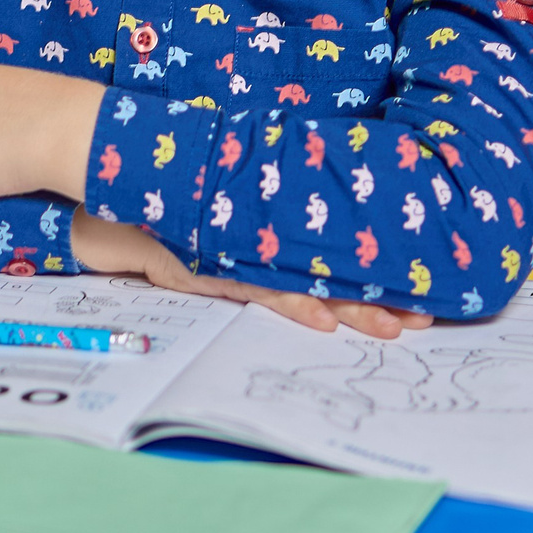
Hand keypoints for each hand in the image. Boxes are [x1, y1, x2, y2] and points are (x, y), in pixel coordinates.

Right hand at [70, 215, 429, 338]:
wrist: (106, 207)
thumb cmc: (168, 213)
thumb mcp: (221, 221)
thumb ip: (262, 226)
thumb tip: (315, 246)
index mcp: (267, 227)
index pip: (330, 251)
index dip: (374, 269)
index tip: (420, 282)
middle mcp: (257, 239)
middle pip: (328, 269)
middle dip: (379, 294)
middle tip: (427, 312)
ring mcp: (235, 255)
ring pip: (303, 283)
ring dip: (349, 307)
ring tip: (393, 325)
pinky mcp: (209, 268)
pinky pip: (257, 290)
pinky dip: (290, 305)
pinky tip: (320, 321)